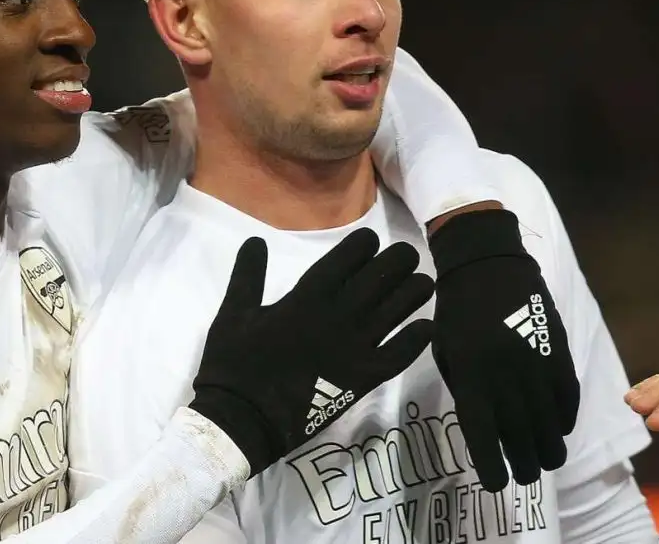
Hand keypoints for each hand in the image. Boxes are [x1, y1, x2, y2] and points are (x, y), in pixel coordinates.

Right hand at [188, 229, 435, 476]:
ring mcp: (353, 348)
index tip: (371, 240)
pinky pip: (398, 355)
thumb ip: (247, 276)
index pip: (344, 260)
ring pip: (394, 312)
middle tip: (407, 255)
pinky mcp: (362, 378)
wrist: (244, 418)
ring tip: (423, 282)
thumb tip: (255, 241)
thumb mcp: (232, 313)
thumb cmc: (234, 363)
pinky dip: (415, 341)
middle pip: (377, 280)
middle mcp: (336, 318)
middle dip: (396, 262)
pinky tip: (426, 326)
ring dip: (412, 294)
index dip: (362, 245)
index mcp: (305, 299)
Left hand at [428, 208, 579, 492]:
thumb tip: (484, 426)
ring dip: (549, 445)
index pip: (483, 431)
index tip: (496, 484)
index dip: (491, 462)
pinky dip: (565, 415)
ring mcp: (534, 360)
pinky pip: (567, 392)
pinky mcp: (556, 348)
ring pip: (547, 418)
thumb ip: (463, 388)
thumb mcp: (444, 351)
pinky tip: (560, 428)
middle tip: (526, 476)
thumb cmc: (455, 310)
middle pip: (519, 431)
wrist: (487, 263)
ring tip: (547, 462)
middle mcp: (505, 371)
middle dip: (523, 461)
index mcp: (470, 372)